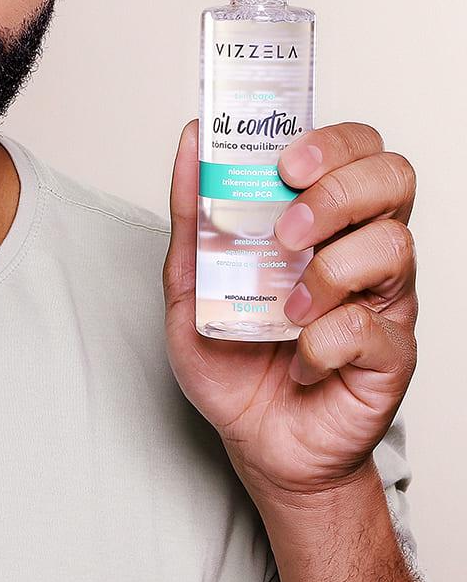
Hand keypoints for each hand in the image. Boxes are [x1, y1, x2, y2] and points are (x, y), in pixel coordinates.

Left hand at [162, 119, 418, 501]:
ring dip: (327, 269)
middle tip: (287, 230)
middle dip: (337, 192)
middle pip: (392, 178)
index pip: (357, 149)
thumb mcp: (190, 279)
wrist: (255, 441)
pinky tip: (298, 358)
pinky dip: (321, 340)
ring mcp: (383, 300)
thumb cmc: (231, 359)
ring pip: (392, 244)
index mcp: (323, 220)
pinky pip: (370, 327)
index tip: (283, 163)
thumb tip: (193, 140)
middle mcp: (361, 249)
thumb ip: (191, 212)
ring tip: (286, 305)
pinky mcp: (389, 354)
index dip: (332, 142)